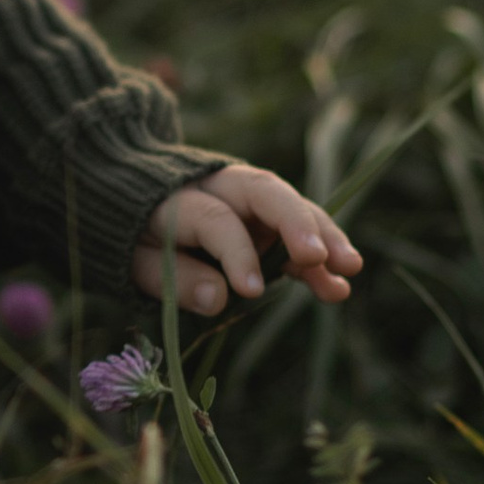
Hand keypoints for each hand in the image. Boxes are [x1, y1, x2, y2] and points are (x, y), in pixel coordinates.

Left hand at [134, 165, 361, 318]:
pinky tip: (339, 283)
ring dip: (323, 236)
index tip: (251, 290)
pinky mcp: (266, 214)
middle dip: (296, 222)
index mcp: (178, 196)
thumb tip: (219, 298)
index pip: (214, 219)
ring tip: (349, 269)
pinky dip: (319, 254)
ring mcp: (248, 197)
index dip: (235, 252)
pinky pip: (297, 229)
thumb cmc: (134, 238)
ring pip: (291, 205)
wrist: (134, 198)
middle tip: (320, 256)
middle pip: (265, 192)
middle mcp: (220, 186)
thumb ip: (175, 278)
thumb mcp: (137, 262)